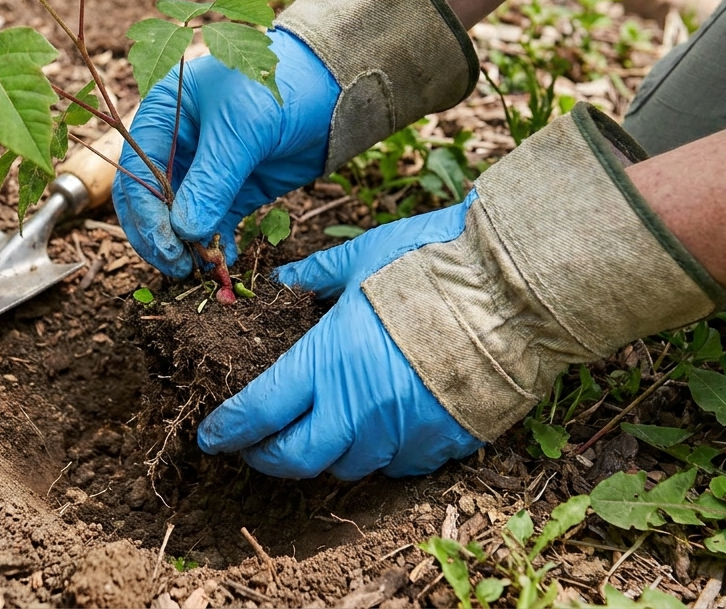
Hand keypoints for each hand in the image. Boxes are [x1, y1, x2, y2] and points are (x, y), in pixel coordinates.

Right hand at [111, 29, 339, 278]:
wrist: (334, 89)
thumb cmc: (281, 88)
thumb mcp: (242, 129)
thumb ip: (213, 181)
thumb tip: (185, 232)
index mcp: (163, 115)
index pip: (138, 172)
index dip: (146, 213)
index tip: (167, 246)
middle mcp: (175, 145)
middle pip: (150, 201)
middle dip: (161, 236)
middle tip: (179, 267)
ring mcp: (203, 170)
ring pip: (180, 219)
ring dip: (187, 246)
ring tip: (203, 269)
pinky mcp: (232, 191)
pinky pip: (214, 225)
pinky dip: (216, 245)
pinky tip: (225, 262)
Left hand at [197, 196, 484, 479]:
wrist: (515, 289)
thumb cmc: (432, 262)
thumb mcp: (359, 258)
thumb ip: (313, 276)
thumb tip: (281, 282)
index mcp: (327, 361)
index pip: (259, 412)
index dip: (227, 429)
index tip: (210, 436)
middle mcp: (358, 409)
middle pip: (295, 460)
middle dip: (266, 457)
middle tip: (254, 447)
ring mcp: (402, 433)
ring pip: (346, 467)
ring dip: (324, 456)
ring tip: (317, 435)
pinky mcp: (443, 444)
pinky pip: (398, 466)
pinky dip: (379, 455)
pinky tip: (376, 433)